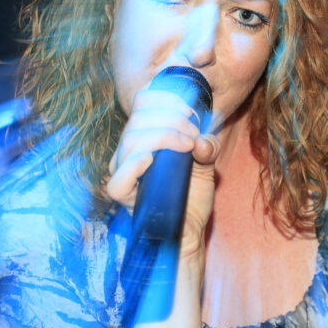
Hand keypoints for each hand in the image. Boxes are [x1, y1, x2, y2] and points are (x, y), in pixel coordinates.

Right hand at [105, 86, 219, 257]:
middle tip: (194, 134)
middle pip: (139, 118)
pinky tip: (154, 160)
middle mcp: (128, 149)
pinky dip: (136, 164)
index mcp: (144, 134)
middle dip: (173, 119)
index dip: (166, 97)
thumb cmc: (192, 193)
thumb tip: (203, 140)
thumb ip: (208, 145)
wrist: (190, 230)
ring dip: (164, 136)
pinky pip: (119, 177)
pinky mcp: (123, 194)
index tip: (192, 111)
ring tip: (188, 146)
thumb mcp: (206, 162)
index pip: (142, 100)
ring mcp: (122, 170)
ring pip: (131, 140)